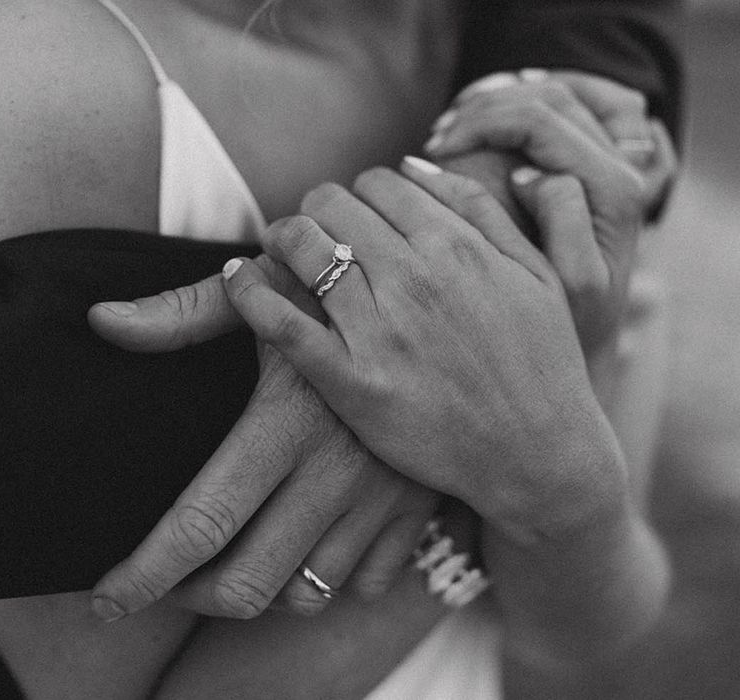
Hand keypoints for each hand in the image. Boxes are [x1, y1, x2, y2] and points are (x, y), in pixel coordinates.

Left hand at [88, 266, 439, 619]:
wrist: (438, 304)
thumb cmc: (341, 293)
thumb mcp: (266, 291)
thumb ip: (183, 313)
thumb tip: (104, 322)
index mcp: (289, 419)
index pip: (203, 523)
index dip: (145, 575)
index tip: (108, 599)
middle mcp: (340, 470)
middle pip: (250, 583)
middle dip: (192, 596)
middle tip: (172, 578)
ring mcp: (386, 496)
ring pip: (307, 594)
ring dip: (262, 588)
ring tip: (239, 556)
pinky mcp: (420, 506)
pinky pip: (366, 583)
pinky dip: (328, 578)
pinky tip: (308, 543)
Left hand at [219, 164, 628, 545]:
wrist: (539, 455)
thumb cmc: (542, 363)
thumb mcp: (539, 272)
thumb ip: (481, 209)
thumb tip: (415, 165)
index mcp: (457, 246)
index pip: (379, 181)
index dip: (360, 192)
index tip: (358, 216)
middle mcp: (414, 278)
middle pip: (331, 205)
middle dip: (319, 210)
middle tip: (318, 232)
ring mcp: (380, 330)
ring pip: (301, 248)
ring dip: (283, 240)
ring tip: (283, 252)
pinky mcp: (352, 382)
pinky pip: (280, 323)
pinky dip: (248, 293)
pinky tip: (239, 279)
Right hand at [425, 71, 676, 352]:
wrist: (587, 335)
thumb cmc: (574, 319)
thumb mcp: (575, 282)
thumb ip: (563, 219)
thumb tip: (528, 175)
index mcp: (615, 187)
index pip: (540, 119)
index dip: (482, 123)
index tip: (437, 150)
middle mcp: (622, 163)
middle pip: (549, 94)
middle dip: (486, 105)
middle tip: (438, 136)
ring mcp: (611, 158)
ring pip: (554, 90)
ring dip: (500, 98)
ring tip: (452, 127)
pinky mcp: (596, 163)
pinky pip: (560, 108)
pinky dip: (518, 101)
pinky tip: (482, 118)